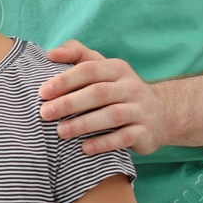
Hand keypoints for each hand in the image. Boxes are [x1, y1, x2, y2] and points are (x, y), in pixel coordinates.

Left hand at [39, 40, 168, 154]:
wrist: (160, 115)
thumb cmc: (117, 90)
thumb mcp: (102, 69)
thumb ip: (77, 55)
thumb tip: (51, 54)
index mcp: (117, 69)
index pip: (90, 70)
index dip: (66, 80)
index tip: (43, 91)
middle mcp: (131, 87)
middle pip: (99, 92)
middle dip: (69, 103)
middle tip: (45, 113)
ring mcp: (140, 110)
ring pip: (112, 116)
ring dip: (84, 124)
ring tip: (60, 132)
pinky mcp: (145, 132)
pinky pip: (124, 138)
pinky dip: (104, 143)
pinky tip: (84, 148)